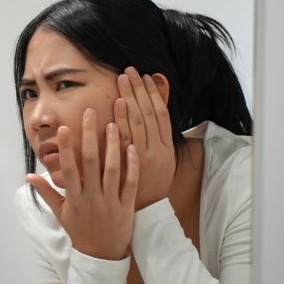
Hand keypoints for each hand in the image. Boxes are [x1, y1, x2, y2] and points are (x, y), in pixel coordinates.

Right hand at [28, 108, 138, 259]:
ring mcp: (110, 201)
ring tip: (114, 123)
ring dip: (113, 145)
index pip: (68, 168)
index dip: (65, 148)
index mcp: (74, 198)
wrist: (101, 256)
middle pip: (90, 162)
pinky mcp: (127, 205)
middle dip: (89, 136)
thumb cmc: (79, 231)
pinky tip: (132, 147)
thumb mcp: (60, 213)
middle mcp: (91, 196)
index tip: (64, 129)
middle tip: (90, 113)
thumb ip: (46, 192)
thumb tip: (29, 175)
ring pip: (112, 169)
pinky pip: (130, 182)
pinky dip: (132, 165)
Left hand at [115, 67, 174, 210]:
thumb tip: (153, 112)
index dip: (153, 94)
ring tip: (122, 81)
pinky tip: (117, 107)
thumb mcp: (162, 161)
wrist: (147, 213)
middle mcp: (157, 150)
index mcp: (167, 148)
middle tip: (129, 71)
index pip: (161, 114)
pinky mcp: (131, 166)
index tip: (145, 77)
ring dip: (130, 100)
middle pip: (149, 114)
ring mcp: (144, 158)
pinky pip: (127, 141)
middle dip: (139, 91)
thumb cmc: (152, 185)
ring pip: (139, 123)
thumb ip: (158, 138)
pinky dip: (123, 122)